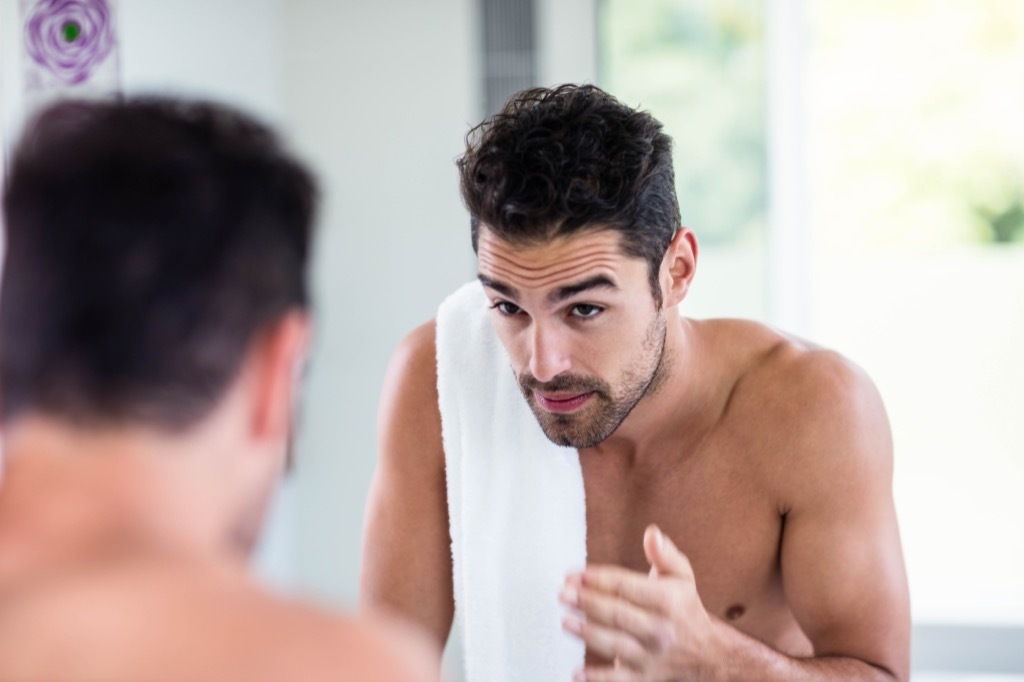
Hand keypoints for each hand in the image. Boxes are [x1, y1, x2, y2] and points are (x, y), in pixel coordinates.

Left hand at [560, 525, 717, 680]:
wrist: (707, 653)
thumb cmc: (684, 607)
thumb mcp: (681, 576)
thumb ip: (665, 554)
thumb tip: (652, 533)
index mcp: (667, 601)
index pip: (628, 587)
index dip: (601, 579)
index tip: (577, 574)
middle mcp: (659, 629)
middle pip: (619, 614)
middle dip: (589, 603)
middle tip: (564, 593)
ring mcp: (650, 655)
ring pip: (616, 644)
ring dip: (588, 633)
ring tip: (566, 621)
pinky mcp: (643, 677)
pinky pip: (619, 681)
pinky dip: (597, 679)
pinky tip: (576, 674)